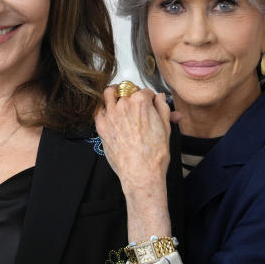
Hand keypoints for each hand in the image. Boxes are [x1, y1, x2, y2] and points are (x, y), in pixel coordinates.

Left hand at [94, 83, 172, 240]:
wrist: (140, 172)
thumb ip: (162, 108)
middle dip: (133, 96)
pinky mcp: (101, 125)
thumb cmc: (154, 154)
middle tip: (136, 104)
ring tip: (119, 99)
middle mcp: (123, 104)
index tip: (151, 103)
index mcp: (141, 102)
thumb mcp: (166, 127)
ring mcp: (110, 114)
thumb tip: (160, 98)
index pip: (145, 91)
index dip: (150, 98)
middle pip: (127, 90)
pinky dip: (104, 108)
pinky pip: (98, 109)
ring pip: (109, 93)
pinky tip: (109, 112)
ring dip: (115, 94)